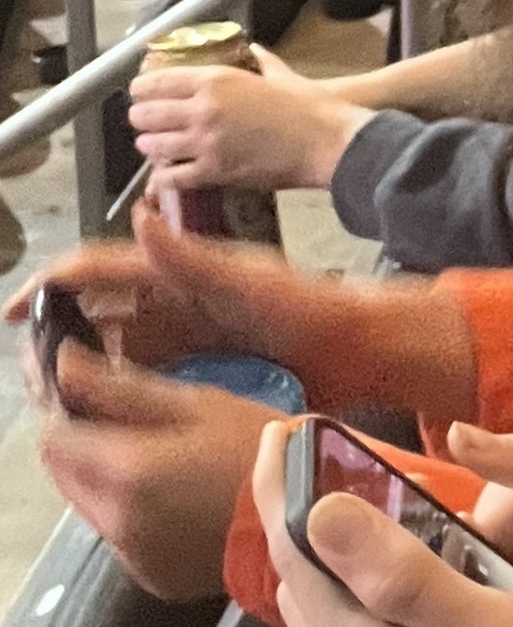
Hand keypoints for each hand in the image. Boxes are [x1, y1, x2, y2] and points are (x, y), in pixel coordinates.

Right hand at [5, 206, 402, 405]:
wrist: (363, 348)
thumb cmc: (314, 309)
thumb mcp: (252, 282)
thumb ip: (194, 257)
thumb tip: (142, 216)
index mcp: (183, 270)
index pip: (101, 268)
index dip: (53, 284)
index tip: (14, 310)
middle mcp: (180, 297)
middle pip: (99, 309)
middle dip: (58, 332)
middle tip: (28, 369)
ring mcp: (191, 331)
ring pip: (117, 344)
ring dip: (83, 363)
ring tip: (51, 393)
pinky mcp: (205, 362)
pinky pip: (147, 373)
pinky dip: (118, 386)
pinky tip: (100, 410)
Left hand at [25, 339, 265, 599]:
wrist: (310, 515)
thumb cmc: (260, 446)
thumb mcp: (196, 402)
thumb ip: (120, 387)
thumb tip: (64, 364)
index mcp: (126, 472)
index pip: (52, 439)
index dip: (65, 413)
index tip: (91, 398)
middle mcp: (117, 522)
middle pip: (64, 476)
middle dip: (84, 446)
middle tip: (130, 425)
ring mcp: (132, 556)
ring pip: (90, 507)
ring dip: (107, 482)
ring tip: (159, 460)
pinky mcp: (151, 577)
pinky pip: (120, 537)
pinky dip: (132, 514)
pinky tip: (175, 498)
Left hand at [128, 47, 366, 195]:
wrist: (327, 142)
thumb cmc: (310, 109)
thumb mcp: (281, 75)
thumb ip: (261, 61)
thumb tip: (256, 51)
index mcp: (217, 80)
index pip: (157, 82)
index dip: (141, 89)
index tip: (139, 93)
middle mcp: (204, 109)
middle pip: (146, 114)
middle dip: (141, 119)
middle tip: (145, 121)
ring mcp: (206, 143)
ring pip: (153, 146)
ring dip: (149, 147)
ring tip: (153, 147)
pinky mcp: (215, 172)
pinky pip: (172, 178)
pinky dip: (164, 178)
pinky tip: (165, 176)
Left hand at [255, 421, 512, 626]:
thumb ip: (402, 572)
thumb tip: (320, 511)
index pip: (297, 564)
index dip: (279, 494)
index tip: (276, 431)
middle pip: (301, 590)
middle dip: (295, 517)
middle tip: (307, 448)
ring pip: (324, 615)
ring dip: (323, 552)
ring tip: (339, 489)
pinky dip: (352, 586)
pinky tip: (379, 564)